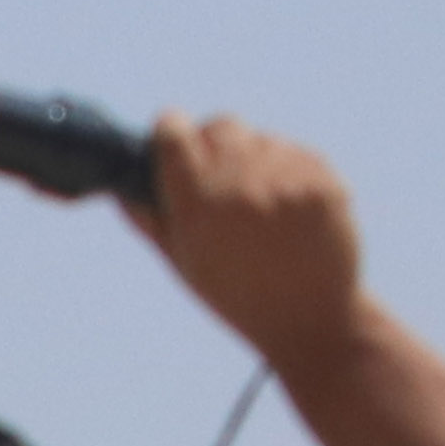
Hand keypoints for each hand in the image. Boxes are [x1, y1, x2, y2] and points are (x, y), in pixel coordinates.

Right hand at [129, 113, 365, 372]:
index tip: (172, 144)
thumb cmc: (236, 297)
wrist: (309, 320)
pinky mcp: (322, 178)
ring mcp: (287, 178)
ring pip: (260, 139)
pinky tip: (287, 211)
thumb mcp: (183, 263)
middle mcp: (241, 183)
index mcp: (198, 204)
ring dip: (253, 160)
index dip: (170, 135)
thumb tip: (122, 186)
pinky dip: (287, 172)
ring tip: (258, 208)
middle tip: (217, 179)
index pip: (174, 130)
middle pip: (219, 126)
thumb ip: (149, 220)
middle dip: (212, 145)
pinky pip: (294, 153)